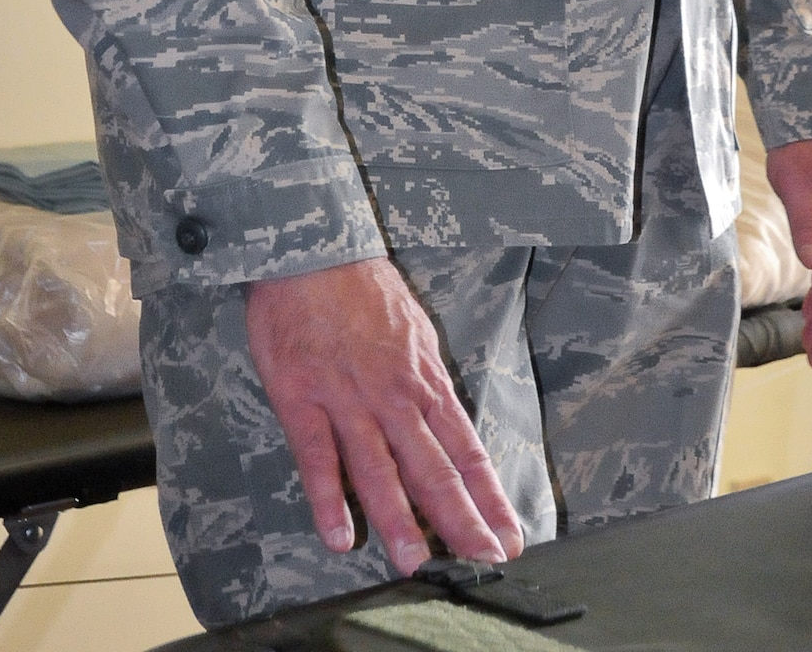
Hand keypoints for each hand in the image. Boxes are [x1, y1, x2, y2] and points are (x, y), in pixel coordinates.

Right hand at [244, 257, 522, 573]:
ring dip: (400, 519)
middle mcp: (395, 395)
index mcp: (425, 379)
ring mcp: (349, 399)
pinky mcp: (302, 398)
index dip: (489, 494)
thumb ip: (425, 380)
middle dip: (462, 518)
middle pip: (434, 467)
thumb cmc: (364, 287)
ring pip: (380, 470)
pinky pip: (318, 458)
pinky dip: (329, 499)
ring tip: (416, 562)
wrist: (316, 249)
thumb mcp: (414, 329)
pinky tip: (339, 536)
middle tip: (485, 559)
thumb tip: (445, 420)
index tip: (509, 531)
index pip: (466, 448)